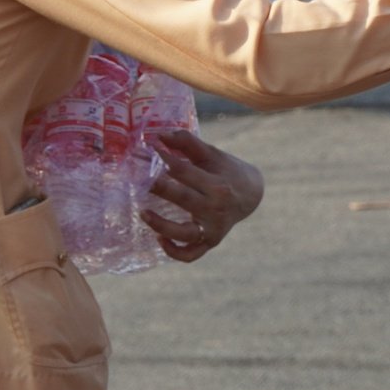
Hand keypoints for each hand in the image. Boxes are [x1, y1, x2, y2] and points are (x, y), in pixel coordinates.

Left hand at [142, 130, 264, 262]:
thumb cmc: (226, 171)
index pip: (185, 171)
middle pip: (183, 199)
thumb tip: (159, 135)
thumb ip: (187, 143)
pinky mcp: (210, 242)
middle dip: (159, 188)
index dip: (164, 160)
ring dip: (161, 225)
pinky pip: (190, 254)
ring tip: (143, 213)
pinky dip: (174, 251)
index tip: (149, 150)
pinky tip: (159, 238)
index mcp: (218, 184)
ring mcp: (213, 229)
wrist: (250, 195)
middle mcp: (216, 208)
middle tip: (138, 179)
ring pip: (184, 234)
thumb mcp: (211, 154)